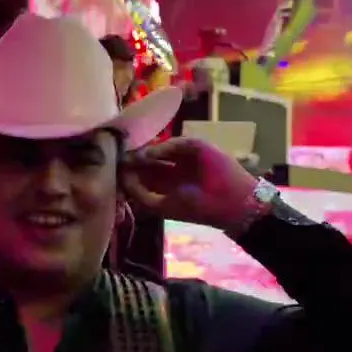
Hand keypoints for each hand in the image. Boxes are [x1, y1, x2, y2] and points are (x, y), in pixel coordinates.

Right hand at [121, 138, 258, 229]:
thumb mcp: (196, 146)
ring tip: (115, 164)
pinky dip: (131, 189)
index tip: (123, 143)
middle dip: (129, 161)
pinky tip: (124, 177)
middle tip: (114, 154)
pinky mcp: (163, 208)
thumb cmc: (220, 170)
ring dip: (126, 175)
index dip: (139, 148)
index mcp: (178, 159)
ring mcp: (164, 192)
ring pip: (138, 183)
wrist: (237, 201)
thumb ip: (169, 145)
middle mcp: (168, 176)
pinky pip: (142, 198)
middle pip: (142, 168)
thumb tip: (143, 152)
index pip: (152, 153)